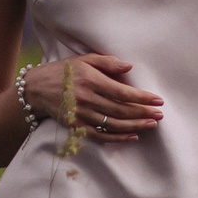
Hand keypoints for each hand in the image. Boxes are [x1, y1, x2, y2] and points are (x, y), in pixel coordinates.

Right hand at [23, 53, 163, 142]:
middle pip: (121, 110)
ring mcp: (82, 115)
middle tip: (160, 114)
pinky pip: (101, 135)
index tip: (158, 100)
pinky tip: (133, 136)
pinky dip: (118, 138)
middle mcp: (87, 99)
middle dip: (143, 113)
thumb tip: (130, 67)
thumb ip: (107, 62)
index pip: (122, 92)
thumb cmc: (64, 71)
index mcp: (91, 81)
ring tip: (152, 124)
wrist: (37, 88)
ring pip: (114, 124)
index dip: (142, 97)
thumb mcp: (84, 60)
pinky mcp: (77, 126)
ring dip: (135, 126)